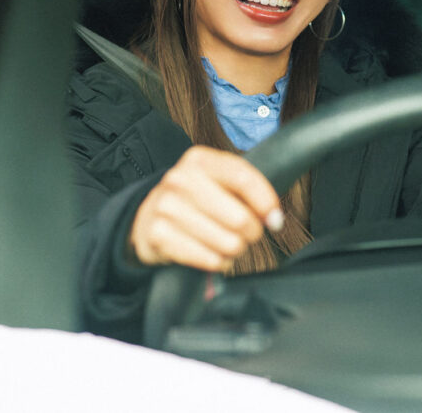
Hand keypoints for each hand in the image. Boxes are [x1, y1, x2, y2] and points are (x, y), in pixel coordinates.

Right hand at [129, 146, 283, 271]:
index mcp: (200, 160)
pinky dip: (218, 261)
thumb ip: (247, 190)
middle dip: (252, 233)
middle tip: (246, 233)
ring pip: (229, 243)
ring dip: (235, 249)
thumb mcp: (216, 181)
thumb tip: (274, 218)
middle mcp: (181, 179)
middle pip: (240, 218)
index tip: (275, 220)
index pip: (244, 178)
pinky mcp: (158, 235)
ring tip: (226, 242)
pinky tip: (211, 253)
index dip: (266, 203)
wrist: (146, 216)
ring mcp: (167, 207)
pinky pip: (210, 259)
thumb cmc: (194, 199)